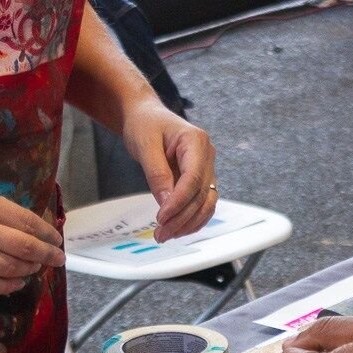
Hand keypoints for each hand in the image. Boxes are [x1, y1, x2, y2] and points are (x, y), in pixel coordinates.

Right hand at [0, 180, 65, 294]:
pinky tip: (16, 284)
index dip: (47, 234)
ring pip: (9, 268)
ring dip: (28, 271)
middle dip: (47, 256)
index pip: (27, 221)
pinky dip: (7, 286)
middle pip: (25, 247)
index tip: (57, 241)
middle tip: (57, 260)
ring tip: (35, 270)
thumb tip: (24, 224)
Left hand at [121, 100, 216, 241]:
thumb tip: (165, 203)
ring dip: (188, 224)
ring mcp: (206, 169)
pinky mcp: (200, 180)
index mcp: (196, 141)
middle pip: (200, 195)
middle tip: (160, 234)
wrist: (146, 117)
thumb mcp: (145, 145)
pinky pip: (202, 204)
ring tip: (165, 236)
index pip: (193, 178)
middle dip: (181, 218)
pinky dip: (191, 220)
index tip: (162, 218)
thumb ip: (157, 173)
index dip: (179, 202)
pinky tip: (176, 230)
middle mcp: (207, 156)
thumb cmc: (145, 124)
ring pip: (205, 204)